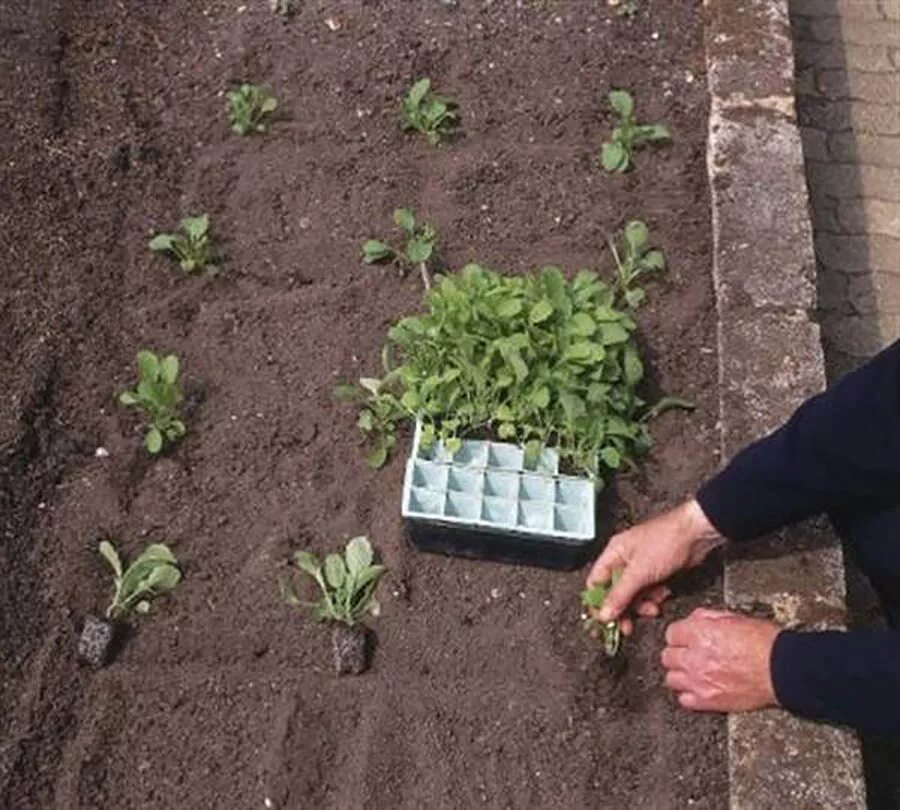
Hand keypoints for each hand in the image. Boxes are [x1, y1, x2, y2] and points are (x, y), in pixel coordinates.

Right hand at [586, 499, 722, 633]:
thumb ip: (620, 595)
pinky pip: (648, 591)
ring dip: (642, 604)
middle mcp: (624, 559)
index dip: (598, 602)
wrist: (696, 534)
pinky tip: (662, 594)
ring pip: (633, 594)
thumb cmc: (667, 540)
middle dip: (623, 608)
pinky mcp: (656, 571)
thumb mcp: (639, 572)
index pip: (596, 582)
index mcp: (613, 553)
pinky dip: (654, 597)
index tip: (604, 619)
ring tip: (652, 607)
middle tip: (627, 625)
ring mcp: (641, 566)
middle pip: (615, 591)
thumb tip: (604, 613)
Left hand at [662, 608, 779, 711]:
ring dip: (680, 674)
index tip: (684, 638)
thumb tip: (696, 619)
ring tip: (692, 672)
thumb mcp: (735, 618)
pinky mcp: (708, 701)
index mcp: (700, 633)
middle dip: (677, 653)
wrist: (784, 670)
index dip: (679, 635)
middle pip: (667, 656)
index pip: (671, 633)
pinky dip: (689, 695)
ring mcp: (699, 680)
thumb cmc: (765, 643)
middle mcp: (695, 657)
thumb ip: (709, 618)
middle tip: (688, 654)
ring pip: (671, 678)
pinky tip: (698, 688)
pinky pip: (684, 700)